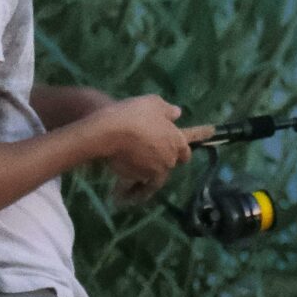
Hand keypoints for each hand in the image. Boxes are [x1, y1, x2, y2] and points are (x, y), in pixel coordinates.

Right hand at [88, 96, 214, 201]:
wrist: (110, 132)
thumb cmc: (136, 114)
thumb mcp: (154, 103)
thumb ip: (168, 110)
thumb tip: (177, 113)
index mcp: (177, 142)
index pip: (186, 153)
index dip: (182, 152)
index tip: (183, 155)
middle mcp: (168, 160)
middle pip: (169, 165)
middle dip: (163, 163)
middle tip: (153, 160)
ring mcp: (152, 171)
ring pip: (153, 178)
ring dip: (147, 180)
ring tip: (136, 189)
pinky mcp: (136, 178)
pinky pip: (136, 184)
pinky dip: (131, 189)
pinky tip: (121, 193)